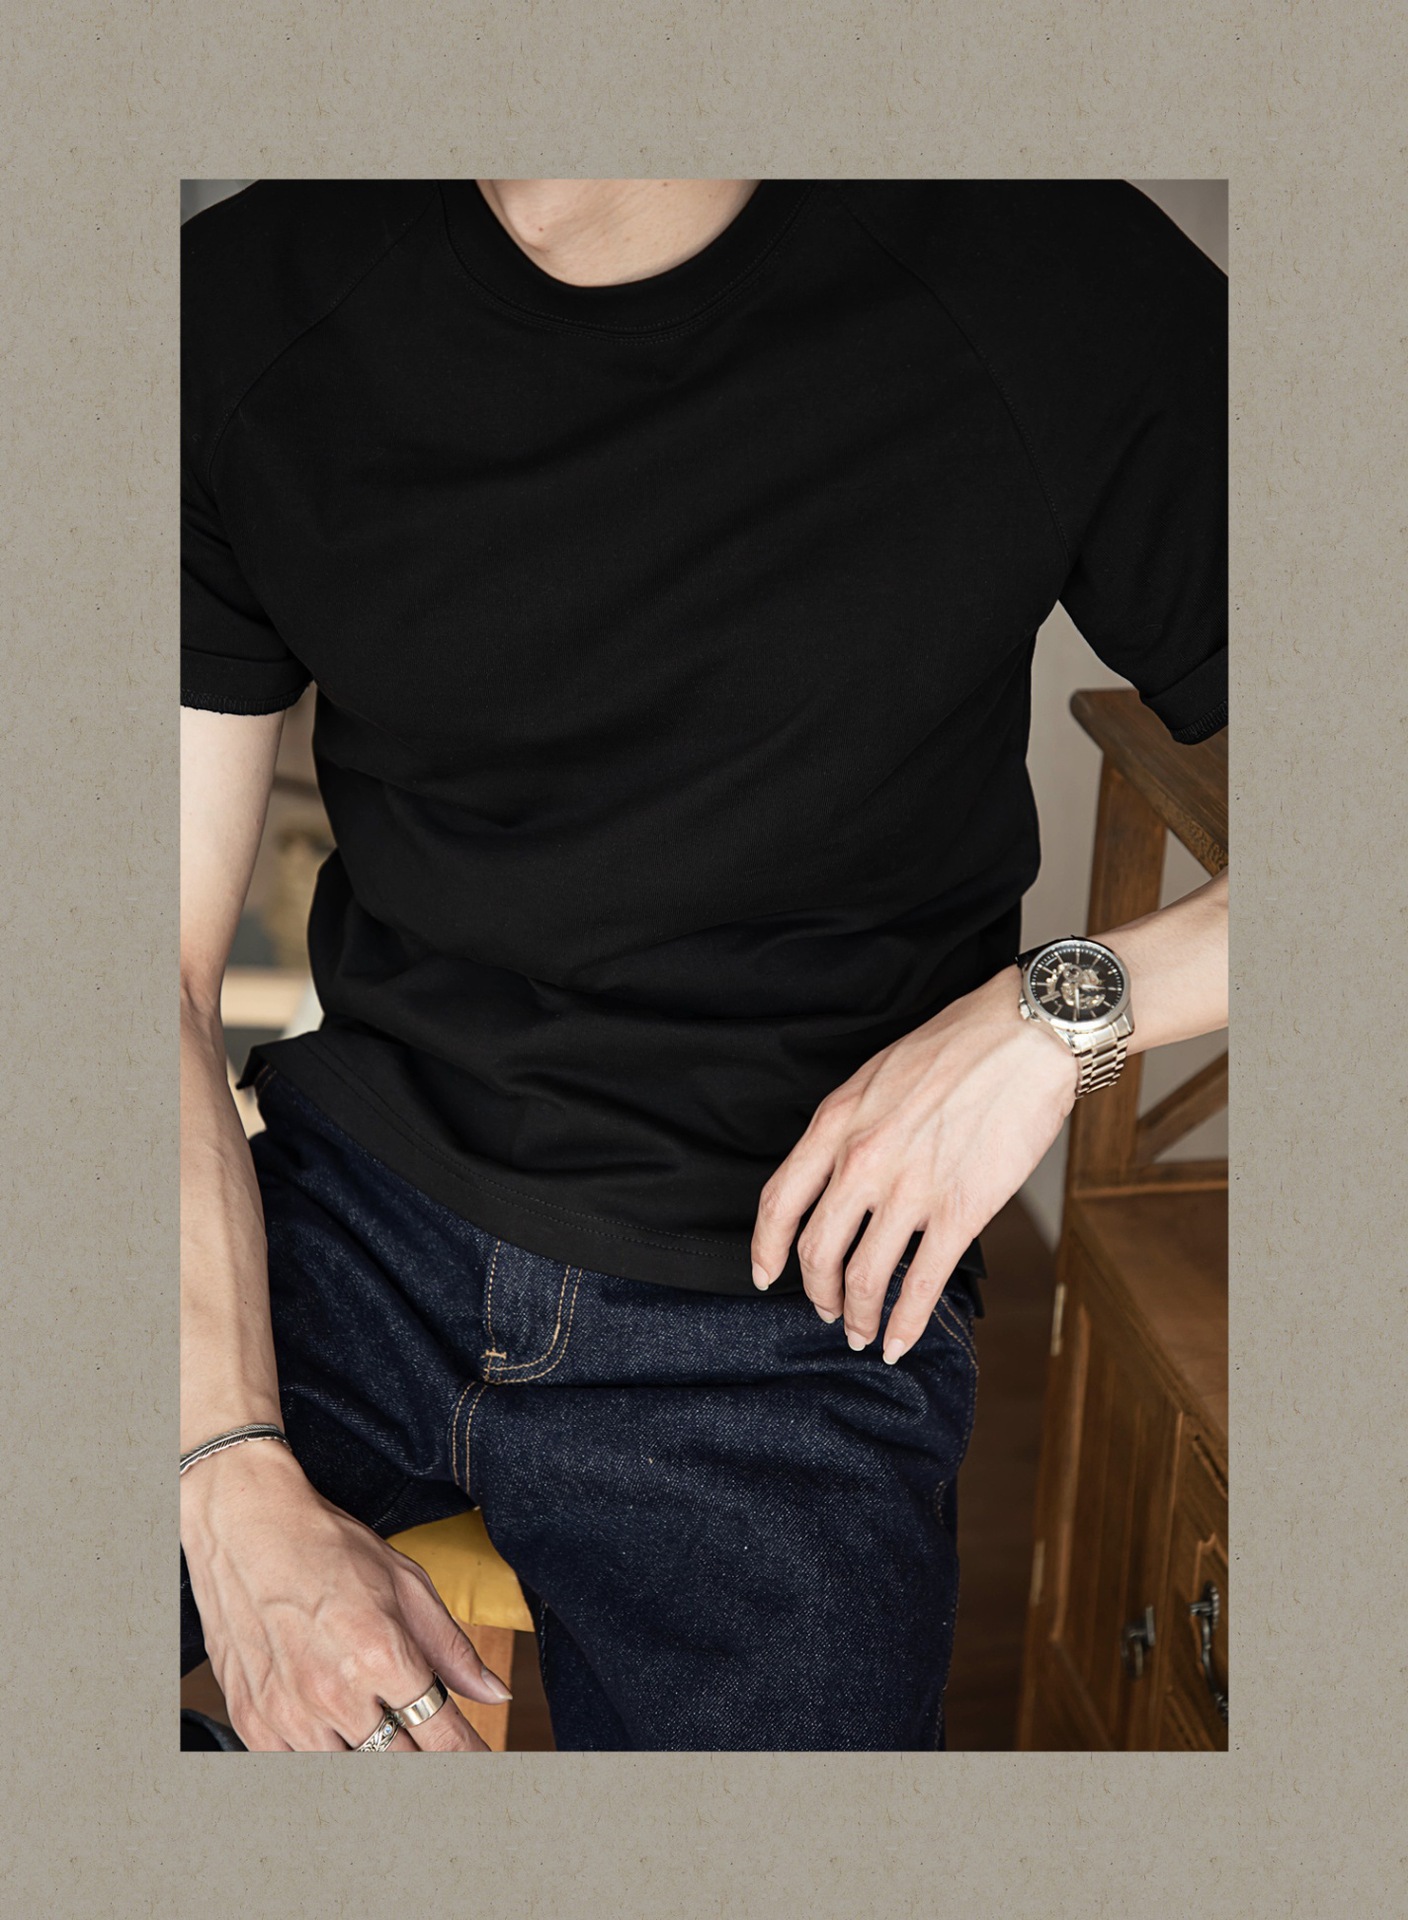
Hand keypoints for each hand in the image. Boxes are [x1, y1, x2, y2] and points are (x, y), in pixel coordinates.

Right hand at [181, 1442, 510, 1750]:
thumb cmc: (326, 1546)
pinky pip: (297, 1768)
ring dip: (370, 1755)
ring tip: (374, 1725)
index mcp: (380, 1654)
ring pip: (348, 1772)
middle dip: (422, 1758)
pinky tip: (330, 1727)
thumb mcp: (405, 1582)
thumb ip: (451, 1647)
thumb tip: (495, 1692)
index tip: (484, 1766)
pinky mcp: (252, 1720)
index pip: (441, 1736)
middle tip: (427, 1740)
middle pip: (399, 1764)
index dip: (469, 1757)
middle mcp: (334, 1693)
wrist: (243, 1527)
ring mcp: (288, 1713)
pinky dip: (321, 1755)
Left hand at [749, 966, 1077, 1360]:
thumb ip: (850, 1128)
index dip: (766, 1248)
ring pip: (863, 1277)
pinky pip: (921, 1285)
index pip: (779, 1201)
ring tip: (861, 1333)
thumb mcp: (876, 1076)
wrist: (1025, 1036)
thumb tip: (838, 1172)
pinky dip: (904, 1325)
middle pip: (816, 1251)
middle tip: (824, 1310)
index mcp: (837, 1124)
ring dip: (857, 1317)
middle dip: (816, 1293)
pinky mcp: (960, 1211)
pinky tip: (899, 1342)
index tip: (765, 1273)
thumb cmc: (957, 1046)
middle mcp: (863, 1161)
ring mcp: (910, 1190)